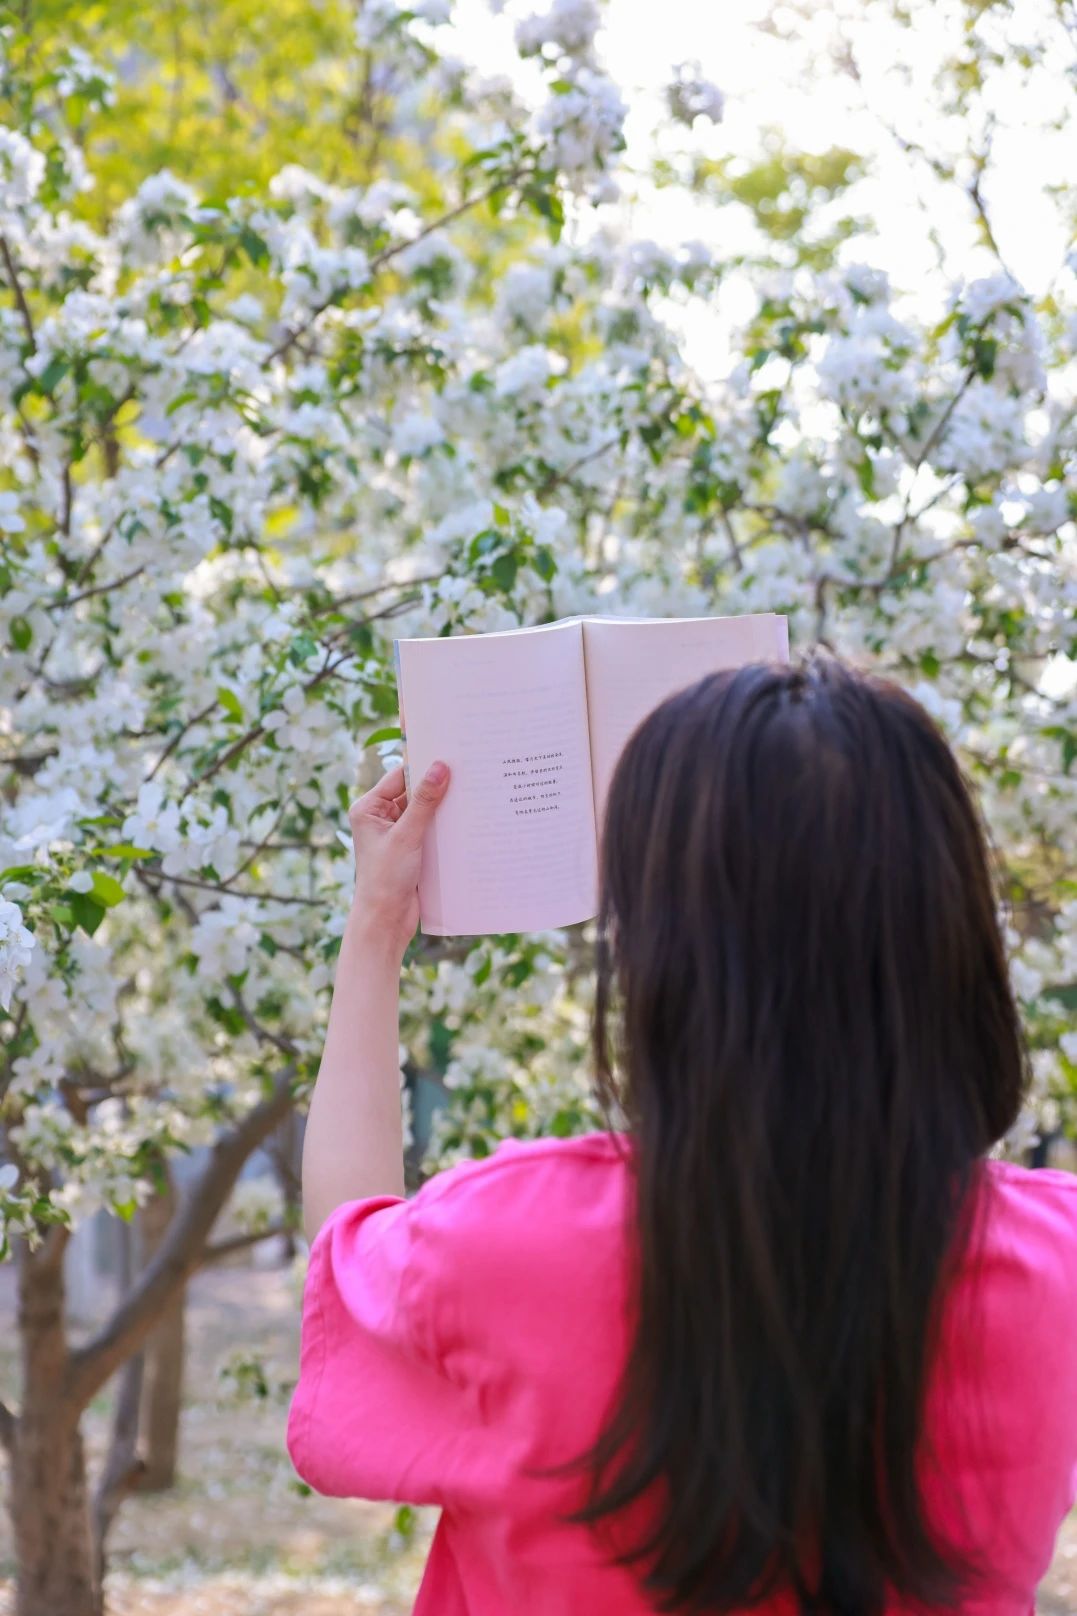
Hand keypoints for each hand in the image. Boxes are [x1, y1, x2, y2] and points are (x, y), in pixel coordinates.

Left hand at [346, 761, 450, 956]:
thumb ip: (425, 801)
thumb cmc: (385, 878)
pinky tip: (466, 821)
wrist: (385, 920)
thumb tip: (440, 767)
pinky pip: (431, 830)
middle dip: (437, 788)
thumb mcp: (406, 835)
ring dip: (443, 809)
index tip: (450, 758)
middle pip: (413, 793)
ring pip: (425, 812)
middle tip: (466, 774)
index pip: (399, 777)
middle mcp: (380, 818)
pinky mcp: (411, 849)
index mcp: (368, 808)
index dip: (423, 768)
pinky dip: (445, 827)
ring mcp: (397, 834)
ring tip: (471, 796)